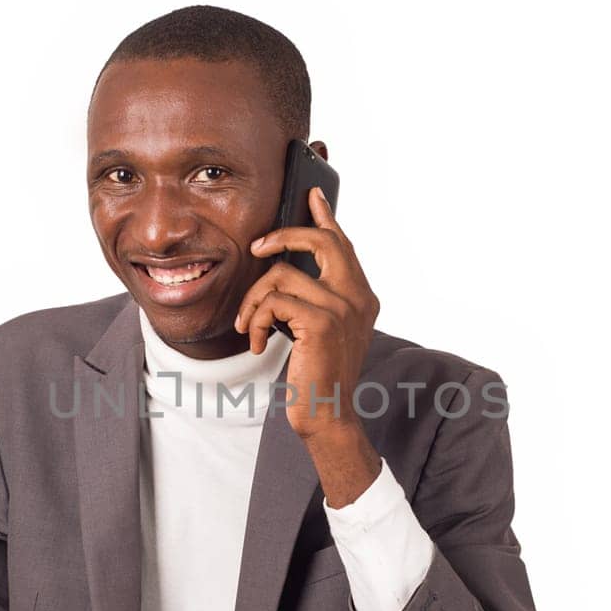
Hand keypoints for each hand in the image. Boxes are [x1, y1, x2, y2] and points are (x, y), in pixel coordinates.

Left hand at [234, 185, 380, 441]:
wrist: (327, 415)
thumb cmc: (318, 375)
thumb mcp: (320, 330)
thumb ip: (315, 298)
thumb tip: (285, 268)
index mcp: (362, 297)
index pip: (343, 245)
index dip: (325, 217)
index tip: (311, 195)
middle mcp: (359, 298)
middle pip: (321, 241)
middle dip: (282, 236)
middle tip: (256, 248)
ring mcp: (343, 308)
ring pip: (281, 275)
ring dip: (252, 301)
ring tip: (248, 326)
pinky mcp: (322, 322)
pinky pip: (273, 301)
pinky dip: (254, 320)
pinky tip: (255, 342)